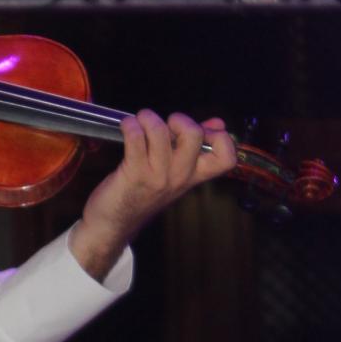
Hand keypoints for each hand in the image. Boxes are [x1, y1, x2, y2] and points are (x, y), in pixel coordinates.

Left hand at [70, 111, 236, 280]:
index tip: (202, 130)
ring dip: (148, 118)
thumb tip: (218, 124)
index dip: (221, 138)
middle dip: (180, 119)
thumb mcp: (174, 173)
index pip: (226, 158)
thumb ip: (196, 147)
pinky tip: (127, 127)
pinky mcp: (133, 173)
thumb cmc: (143, 193)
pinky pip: (135, 138)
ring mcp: (157, 176)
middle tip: (166, 125)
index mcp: (194, 176)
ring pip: (160, 132)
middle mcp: (179, 176)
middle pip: (194, 135)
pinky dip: (130, 125)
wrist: (114, 223)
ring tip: (140, 122)